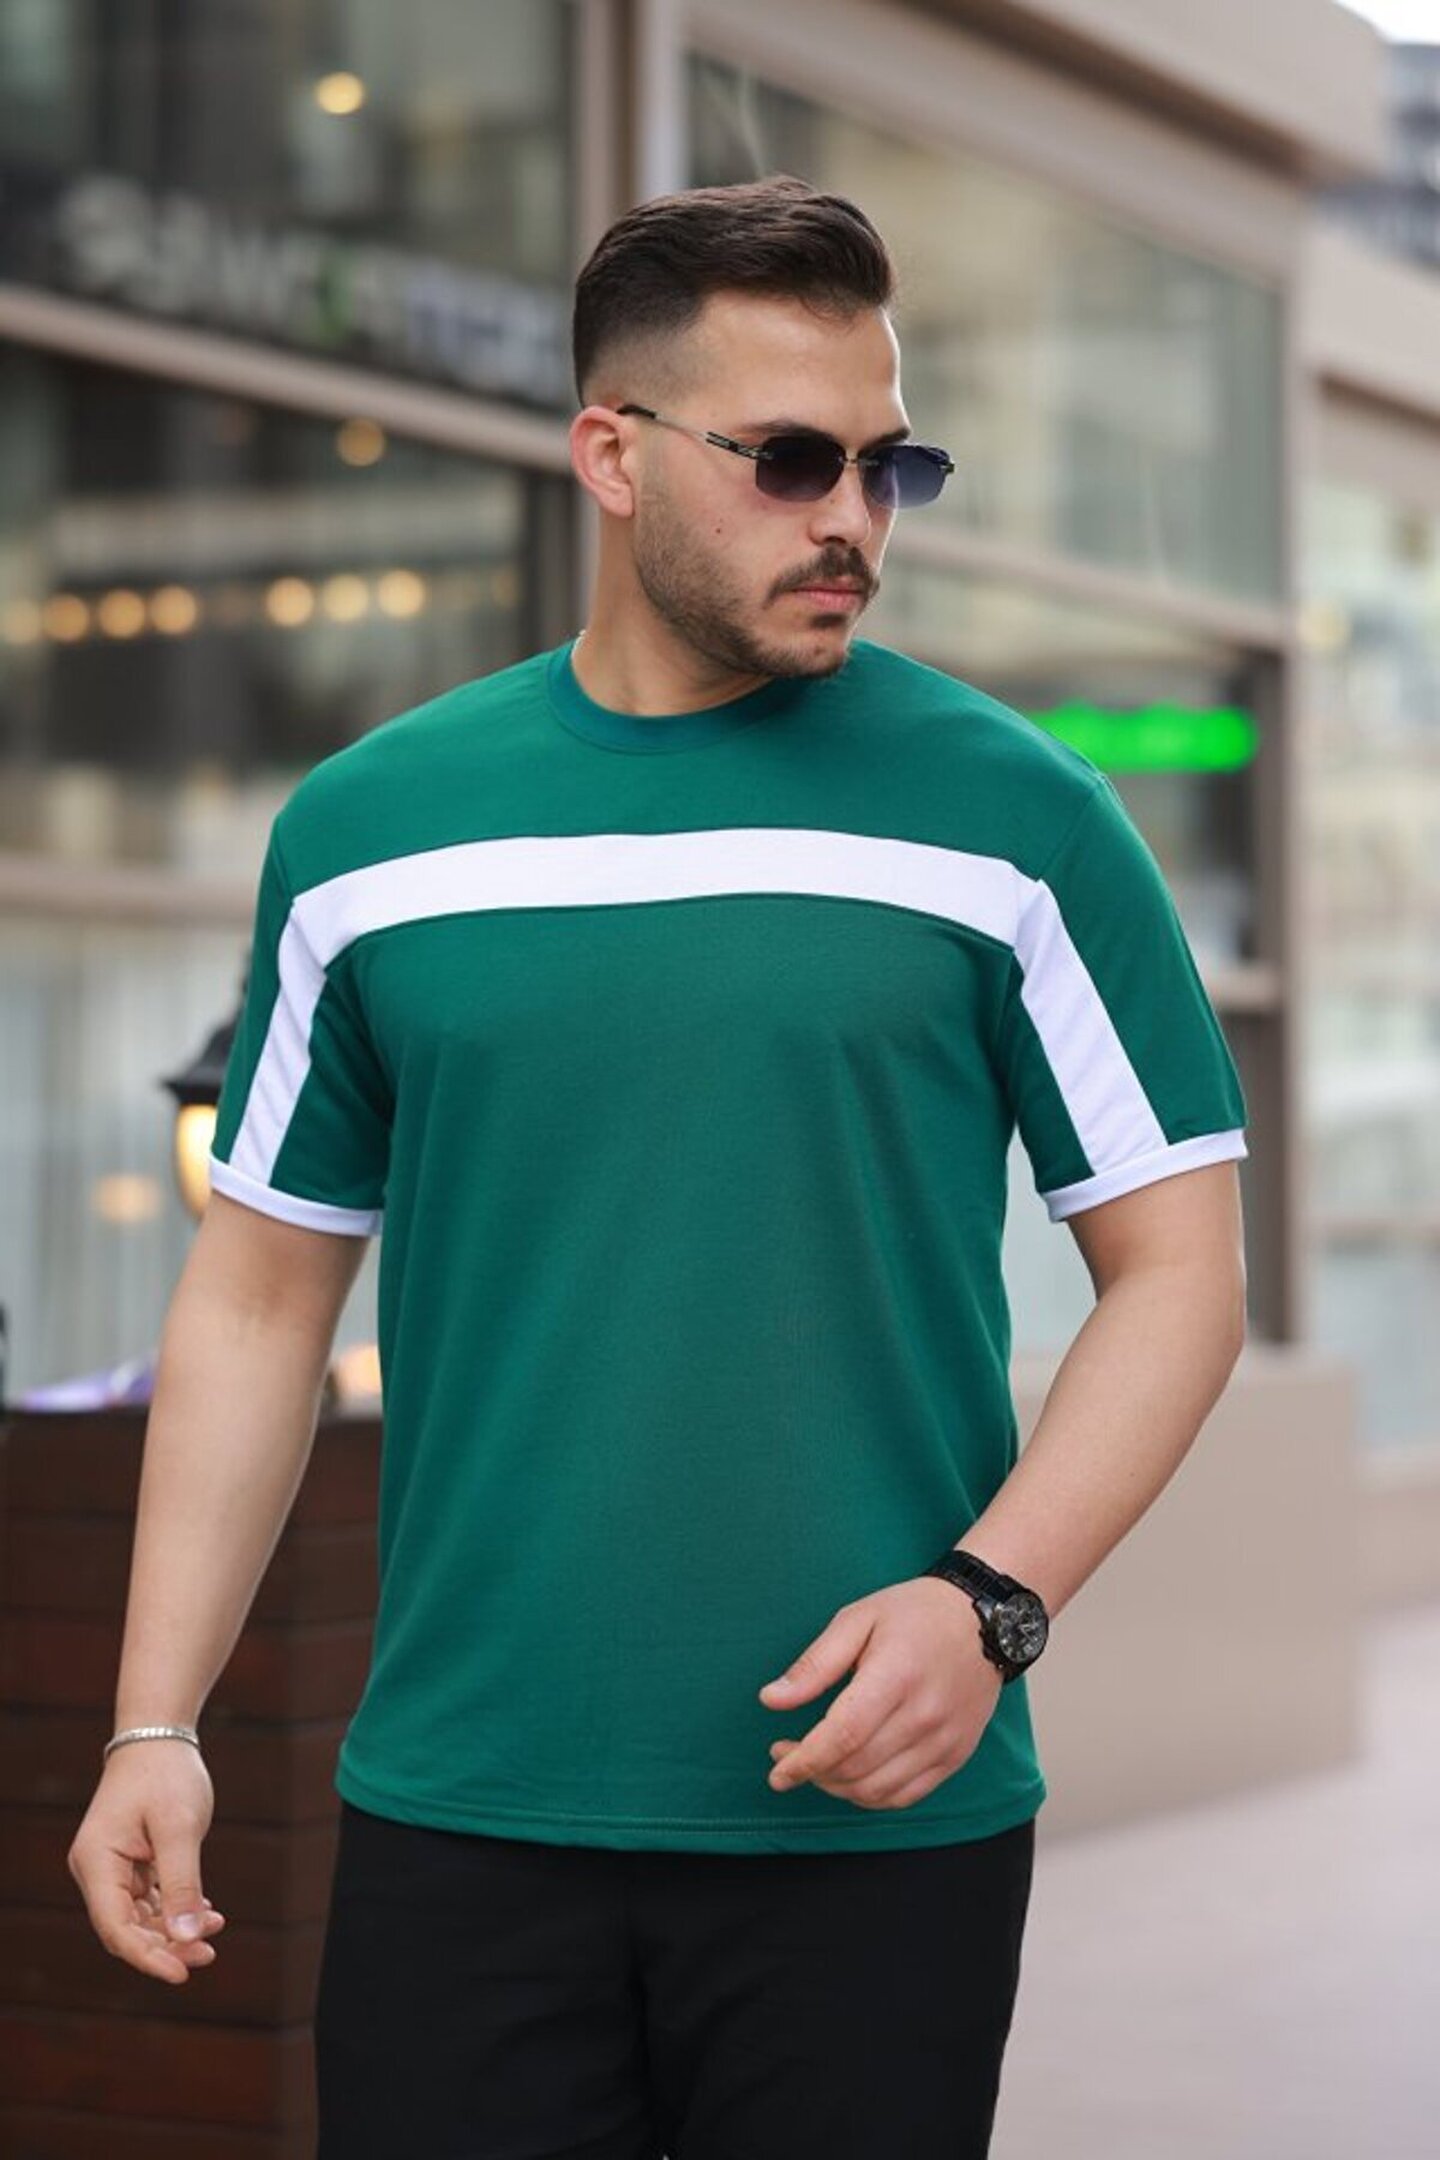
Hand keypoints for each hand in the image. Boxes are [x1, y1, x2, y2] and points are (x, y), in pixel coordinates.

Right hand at [68, 1742, 226, 1983]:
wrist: (159, 1736)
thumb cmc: (167, 1775)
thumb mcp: (180, 1827)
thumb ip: (183, 1882)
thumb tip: (188, 1937)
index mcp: (96, 1862)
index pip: (115, 1927)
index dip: (148, 1956)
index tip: (184, 1972)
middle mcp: (96, 1870)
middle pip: (125, 1929)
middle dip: (166, 1946)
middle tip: (209, 1953)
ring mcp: (111, 1869)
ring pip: (139, 1918)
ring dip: (174, 1929)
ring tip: (215, 1929)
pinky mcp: (129, 1864)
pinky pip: (148, 1900)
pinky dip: (175, 1909)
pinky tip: (206, 1913)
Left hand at [758, 1576, 1002, 1810]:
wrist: (983, 1620)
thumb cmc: (914, 1614)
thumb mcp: (857, 1619)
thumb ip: (814, 1664)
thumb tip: (771, 1700)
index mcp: (896, 1675)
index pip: (843, 1736)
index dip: (804, 1761)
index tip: (777, 1770)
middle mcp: (924, 1714)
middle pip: (856, 1768)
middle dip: (811, 1772)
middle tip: (785, 1754)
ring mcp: (944, 1740)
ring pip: (877, 1790)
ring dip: (836, 1788)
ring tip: (816, 1765)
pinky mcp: (956, 1755)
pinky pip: (905, 1796)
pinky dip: (870, 1796)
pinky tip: (852, 1776)